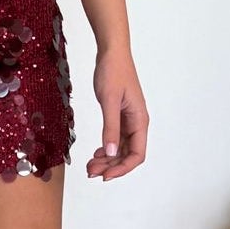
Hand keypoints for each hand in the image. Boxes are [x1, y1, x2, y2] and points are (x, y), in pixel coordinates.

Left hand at [87, 50, 147, 180]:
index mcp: (139, 121)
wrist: (111, 52)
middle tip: (90, 171)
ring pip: (120, 148)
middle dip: (111, 166)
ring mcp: (128, 120)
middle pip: (128, 154)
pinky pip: (115, 138)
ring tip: (90, 165)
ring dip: (107, 160)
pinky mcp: (120, 115)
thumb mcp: (109, 101)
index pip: (137, 154)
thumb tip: (110, 153)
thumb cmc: (113, 72)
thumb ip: (110, 127)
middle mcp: (137, 123)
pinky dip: (106, 148)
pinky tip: (96, 153)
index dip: (122, 168)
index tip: (105, 175)